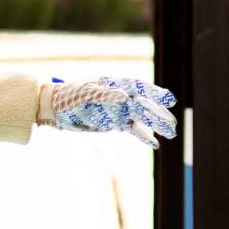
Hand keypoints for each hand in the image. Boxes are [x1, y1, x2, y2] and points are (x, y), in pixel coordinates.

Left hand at [40, 76, 178, 148]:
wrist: (55, 109)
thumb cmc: (69, 96)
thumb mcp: (85, 94)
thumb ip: (105, 95)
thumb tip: (126, 97)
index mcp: (114, 84)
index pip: (139, 87)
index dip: (155, 93)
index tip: (169, 99)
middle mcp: (120, 96)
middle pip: (144, 105)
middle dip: (159, 114)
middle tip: (173, 123)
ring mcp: (118, 110)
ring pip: (142, 117)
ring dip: (156, 125)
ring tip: (172, 133)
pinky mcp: (114, 122)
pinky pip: (132, 129)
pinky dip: (143, 135)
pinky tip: (155, 143)